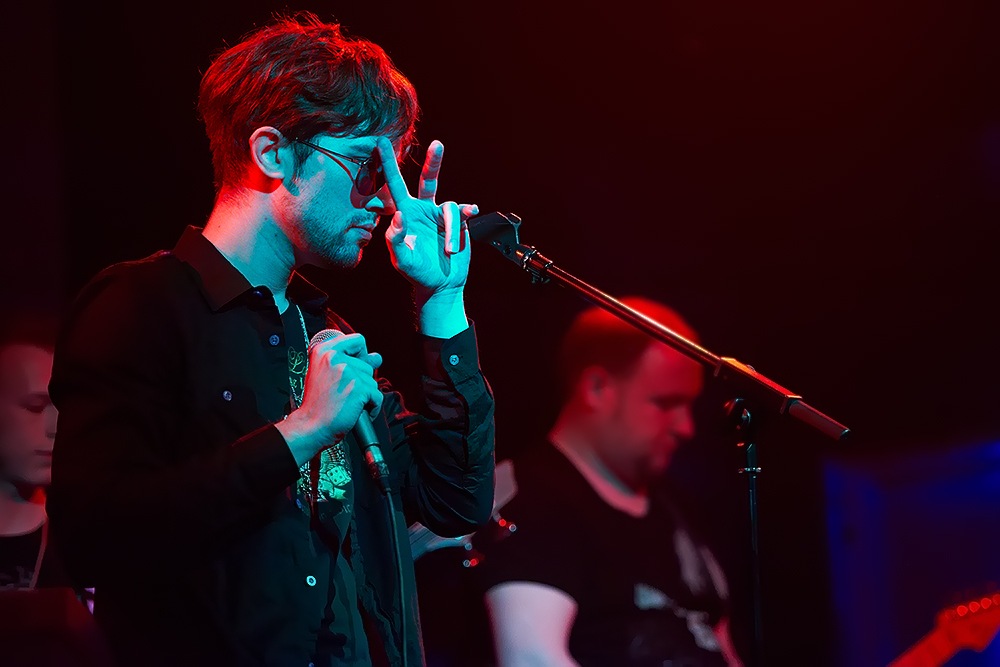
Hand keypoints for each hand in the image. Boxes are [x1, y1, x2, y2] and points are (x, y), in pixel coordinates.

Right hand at [276, 333, 382, 464]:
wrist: (310, 426)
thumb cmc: (317, 404)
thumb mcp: (327, 375)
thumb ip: (352, 362)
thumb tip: (376, 357)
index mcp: (323, 350)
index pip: (358, 340)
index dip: (361, 354)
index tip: (355, 368)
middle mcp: (334, 357)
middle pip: (367, 364)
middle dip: (361, 382)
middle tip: (343, 394)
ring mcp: (347, 371)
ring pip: (372, 380)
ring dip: (365, 395)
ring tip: (346, 403)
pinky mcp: (358, 387)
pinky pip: (377, 396)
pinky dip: (372, 407)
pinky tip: (357, 411)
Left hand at [377, 137, 477, 296]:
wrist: (441, 284)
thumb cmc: (417, 272)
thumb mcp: (401, 259)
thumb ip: (395, 239)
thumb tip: (399, 215)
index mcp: (406, 214)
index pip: (394, 186)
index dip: (388, 165)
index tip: (381, 143)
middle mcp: (424, 210)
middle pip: (427, 180)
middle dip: (433, 162)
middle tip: (437, 145)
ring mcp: (441, 216)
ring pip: (449, 208)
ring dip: (451, 231)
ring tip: (449, 251)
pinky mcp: (459, 223)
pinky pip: (463, 213)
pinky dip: (466, 216)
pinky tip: (471, 213)